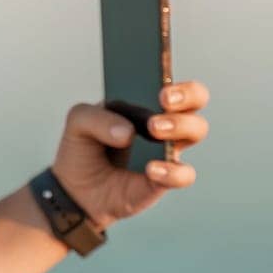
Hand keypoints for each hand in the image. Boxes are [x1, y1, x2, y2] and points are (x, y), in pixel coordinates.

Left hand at [50, 80, 209, 231]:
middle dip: (187, 96)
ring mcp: (167, 150)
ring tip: (154, 129)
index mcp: (146, 102)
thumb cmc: (84, 146)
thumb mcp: (78, 122)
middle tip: (163, 102)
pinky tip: (150, 169)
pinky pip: (183, 174)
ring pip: (196, 130)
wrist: (76, 188)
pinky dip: (171, 171)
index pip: (175, 85)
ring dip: (179, 125)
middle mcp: (165, 122)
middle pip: (196, 101)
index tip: (163, 91)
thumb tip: (127, 132)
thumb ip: (96, 118)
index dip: (179, 84)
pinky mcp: (164, 180)